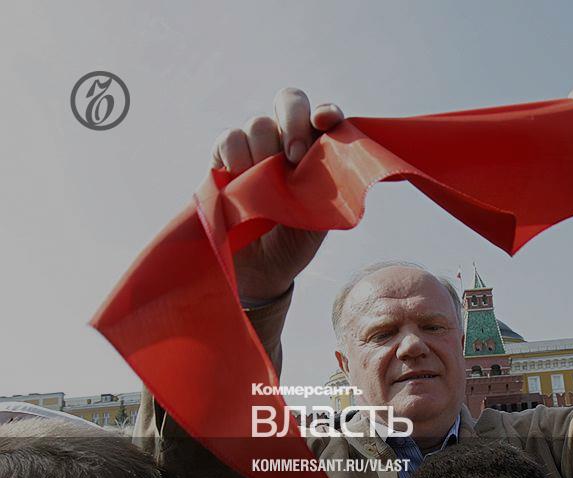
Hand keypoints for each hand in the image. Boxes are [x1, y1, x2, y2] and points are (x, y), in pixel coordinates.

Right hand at [210, 88, 344, 299]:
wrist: (260, 268)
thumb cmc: (296, 239)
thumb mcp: (322, 215)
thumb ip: (328, 184)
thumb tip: (334, 162)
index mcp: (318, 148)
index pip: (325, 116)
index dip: (326, 112)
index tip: (324, 122)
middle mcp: (287, 139)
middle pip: (290, 101)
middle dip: (293, 121)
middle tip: (294, 157)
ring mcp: (256, 145)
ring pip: (258, 123)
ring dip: (263, 150)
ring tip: (264, 184)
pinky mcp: (224, 157)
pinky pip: (229, 139)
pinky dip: (235, 155)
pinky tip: (239, 178)